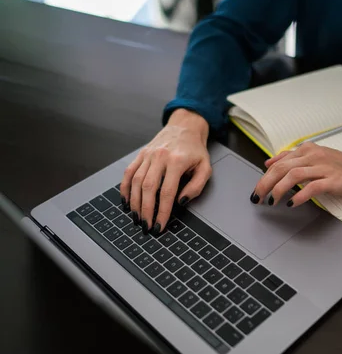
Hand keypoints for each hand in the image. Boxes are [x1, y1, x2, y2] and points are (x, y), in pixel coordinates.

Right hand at [120, 109, 210, 234]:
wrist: (185, 127)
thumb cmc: (195, 150)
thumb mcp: (205, 167)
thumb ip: (196, 186)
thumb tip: (181, 201)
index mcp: (177, 161)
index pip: (168, 192)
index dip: (163, 211)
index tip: (160, 225)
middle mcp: (160, 157)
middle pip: (149, 188)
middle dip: (146, 210)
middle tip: (146, 226)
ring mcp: (148, 155)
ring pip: (136, 182)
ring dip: (135, 203)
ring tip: (137, 218)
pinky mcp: (141, 154)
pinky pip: (128, 173)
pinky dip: (125, 189)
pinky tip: (126, 202)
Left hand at [251, 142, 341, 206]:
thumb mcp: (316, 156)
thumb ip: (293, 159)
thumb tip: (269, 162)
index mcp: (307, 150)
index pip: (279, 162)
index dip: (264, 176)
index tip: (256, 188)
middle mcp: (312, 156)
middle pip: (281, 168)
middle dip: (265, 184)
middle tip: (257, 197)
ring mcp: (323, 168)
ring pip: (292, 176)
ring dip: (278, 190)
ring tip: (271, 201)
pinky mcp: (332, 180)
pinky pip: (311, 187)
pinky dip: (299, 196)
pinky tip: (292, 204)